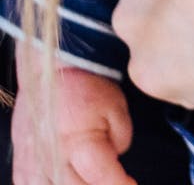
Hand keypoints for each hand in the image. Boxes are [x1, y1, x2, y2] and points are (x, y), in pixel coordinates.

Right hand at [12, 47, 134, 184]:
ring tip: (90, 177)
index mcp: (79, 144)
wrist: (52, 70)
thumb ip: (122, 138)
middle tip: (115, 179)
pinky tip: (66, 180)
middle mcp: (53, 160)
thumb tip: (117, 159)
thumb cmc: (86, 85)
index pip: (104, 180)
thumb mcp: (116, 106)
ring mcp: (33, 165)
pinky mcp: (22, 165)